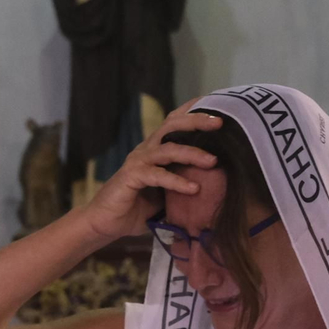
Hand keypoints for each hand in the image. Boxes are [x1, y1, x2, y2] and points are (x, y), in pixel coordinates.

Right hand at [75, 102, 220, 240]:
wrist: (107, 223)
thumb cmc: (139, 208)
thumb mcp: (169, 192)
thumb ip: (186, 181)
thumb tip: (221, 182)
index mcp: (156, 148)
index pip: (175, 121)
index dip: (193, 110)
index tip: (218, 105)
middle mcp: (147, 149)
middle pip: (172, 125)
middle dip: (196, 121)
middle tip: (220, 123)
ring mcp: (138, 161)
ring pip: (168, 149)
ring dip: (192, 153)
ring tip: (212, 161)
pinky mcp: (131, 176)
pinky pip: (157, 175)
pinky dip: (176, 181)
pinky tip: (193, 188)